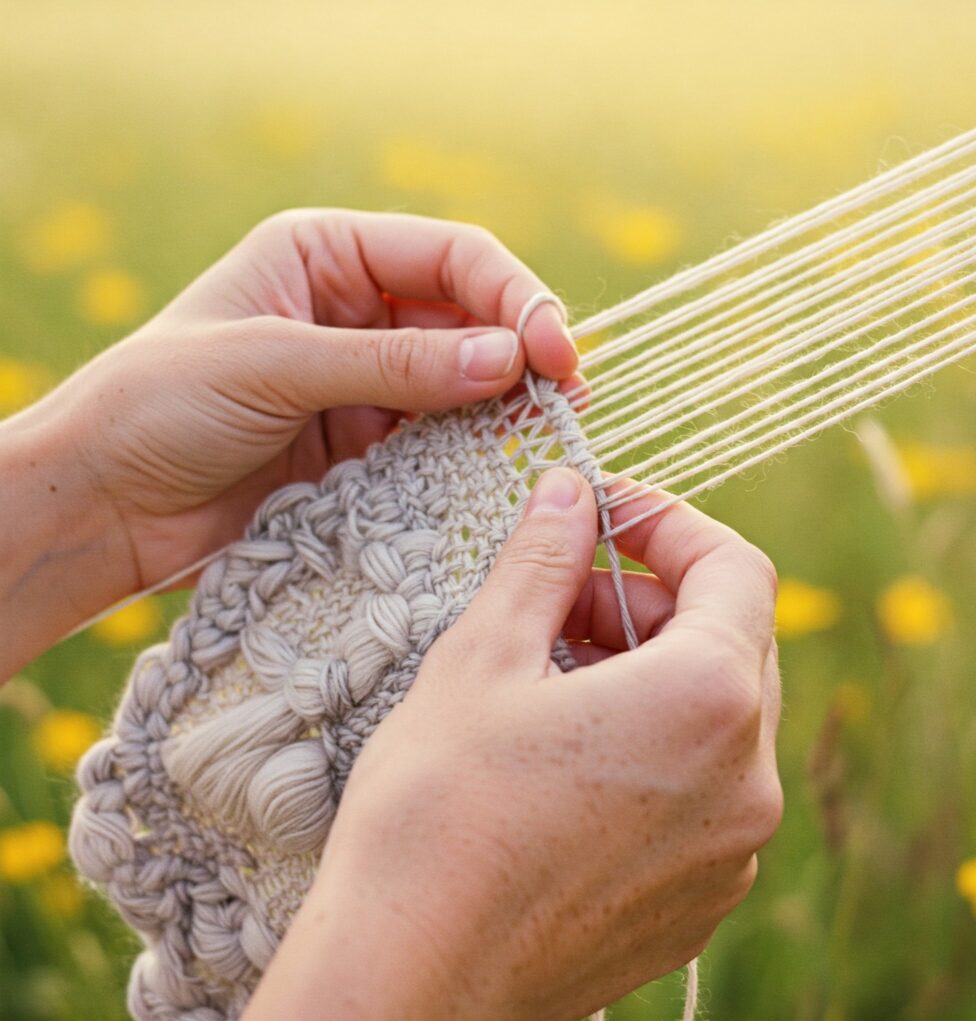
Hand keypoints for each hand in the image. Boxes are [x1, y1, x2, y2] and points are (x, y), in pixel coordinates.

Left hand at [0, 210, 576, 673]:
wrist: (104, 504)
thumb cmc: (159, 405)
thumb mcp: (275, 365)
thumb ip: (393, 362)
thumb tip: (508, 360)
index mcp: (325, 255)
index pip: (449, 257)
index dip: (512, 297)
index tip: (554, 352)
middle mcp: (353, 312)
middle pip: (467, 319)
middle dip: (520, 353)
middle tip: (567, 402)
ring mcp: (363, 383)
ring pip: (460, 385)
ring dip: (503, 410)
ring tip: (546, 440)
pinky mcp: (362, 447)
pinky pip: (435, 443)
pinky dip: (469, 456)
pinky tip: (496, 473)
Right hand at [245, 470, 781, 1020]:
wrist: (410, 984)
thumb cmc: (435, 814)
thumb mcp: (482, 657)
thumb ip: (543, 559)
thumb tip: (568, 491)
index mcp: (707, 701)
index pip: (736, 567)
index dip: (670, 525)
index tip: (605, 516)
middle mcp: (746, 780)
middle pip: (731, 639)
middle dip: (652, 599)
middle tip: (562, 594)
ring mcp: (731, 851)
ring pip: (716, 715)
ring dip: (649, 668)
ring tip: (552, 670)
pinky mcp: (698, 900)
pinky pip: (702, 786)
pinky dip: (652, 740)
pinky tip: (567, 750)